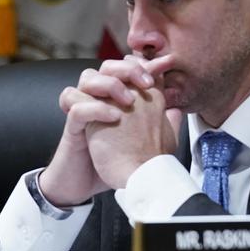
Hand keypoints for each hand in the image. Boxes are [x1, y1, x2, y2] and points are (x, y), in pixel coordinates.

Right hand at [38, 56, 176, 205]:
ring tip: (128, 101)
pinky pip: (76, 107)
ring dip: (109, 84)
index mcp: (114, 99)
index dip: (143, 63)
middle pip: (105, 66)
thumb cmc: (115, 163)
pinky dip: (95, 108)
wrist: (89, 187)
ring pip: (86, 78)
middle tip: (145, 83)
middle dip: (126, 69)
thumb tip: (176, 110)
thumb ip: (158, 124)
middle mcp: (98, 100)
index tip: (165, 65)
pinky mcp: (73, 128)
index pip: (125, 69)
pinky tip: (114, 117)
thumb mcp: (143, 141)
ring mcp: (84, 112)